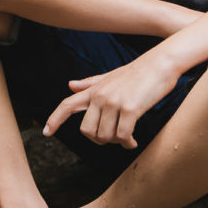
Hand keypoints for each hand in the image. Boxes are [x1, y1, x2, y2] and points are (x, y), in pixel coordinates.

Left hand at [43, 48, 178, 148]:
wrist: (161, 64)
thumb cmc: (139, 72)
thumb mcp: (111, 76)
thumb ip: (90, 83)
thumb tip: (70, 85)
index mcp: (94, 89)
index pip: (67, 105)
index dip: (55, 119)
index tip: (46, 132)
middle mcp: (100, 95)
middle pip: (86, 130)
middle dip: (99, 139)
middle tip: (113, 138)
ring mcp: (113, 102)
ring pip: (105, 136)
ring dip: (116, 142)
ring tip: (127, 138)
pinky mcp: (129, 109)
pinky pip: (122, 136)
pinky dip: (127, 143)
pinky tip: (133, 142)